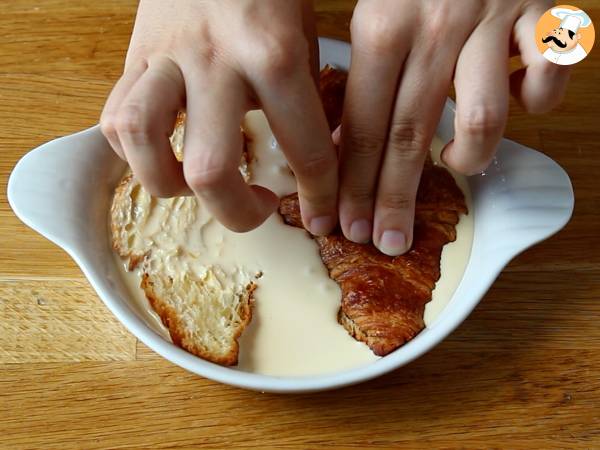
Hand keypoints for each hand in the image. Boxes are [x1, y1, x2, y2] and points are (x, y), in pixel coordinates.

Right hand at [101, 0, 337, 234]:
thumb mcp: (305, 38)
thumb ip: (308, 99)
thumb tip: (313, 160)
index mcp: (275, 55)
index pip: (304, 150)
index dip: (318, 197)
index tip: (321, 216)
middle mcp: (215, 61)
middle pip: (209, 171)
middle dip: (238, 214)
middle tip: (257, 207)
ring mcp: (166, 59)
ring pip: (142, 144)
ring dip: (170, 185)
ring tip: (198, 185)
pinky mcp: (134, 56)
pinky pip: (115, 119)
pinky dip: (135, 152)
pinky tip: (164, 152)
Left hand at [339, 0, 569, 254]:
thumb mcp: (377, 2)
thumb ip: (363, 67)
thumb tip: (346, 138)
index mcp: (383, 24)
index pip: (361, 126)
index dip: (350, 184)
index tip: (341, 224)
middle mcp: (436, 29)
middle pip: (408, 138)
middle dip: (393, 200)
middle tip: (385, 241)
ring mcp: (494, 22)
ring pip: (481, 122)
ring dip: (468, 159)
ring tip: (456, 166)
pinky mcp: (545, 14)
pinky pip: (547, 82)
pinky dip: (536, 103)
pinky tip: (519, 101)